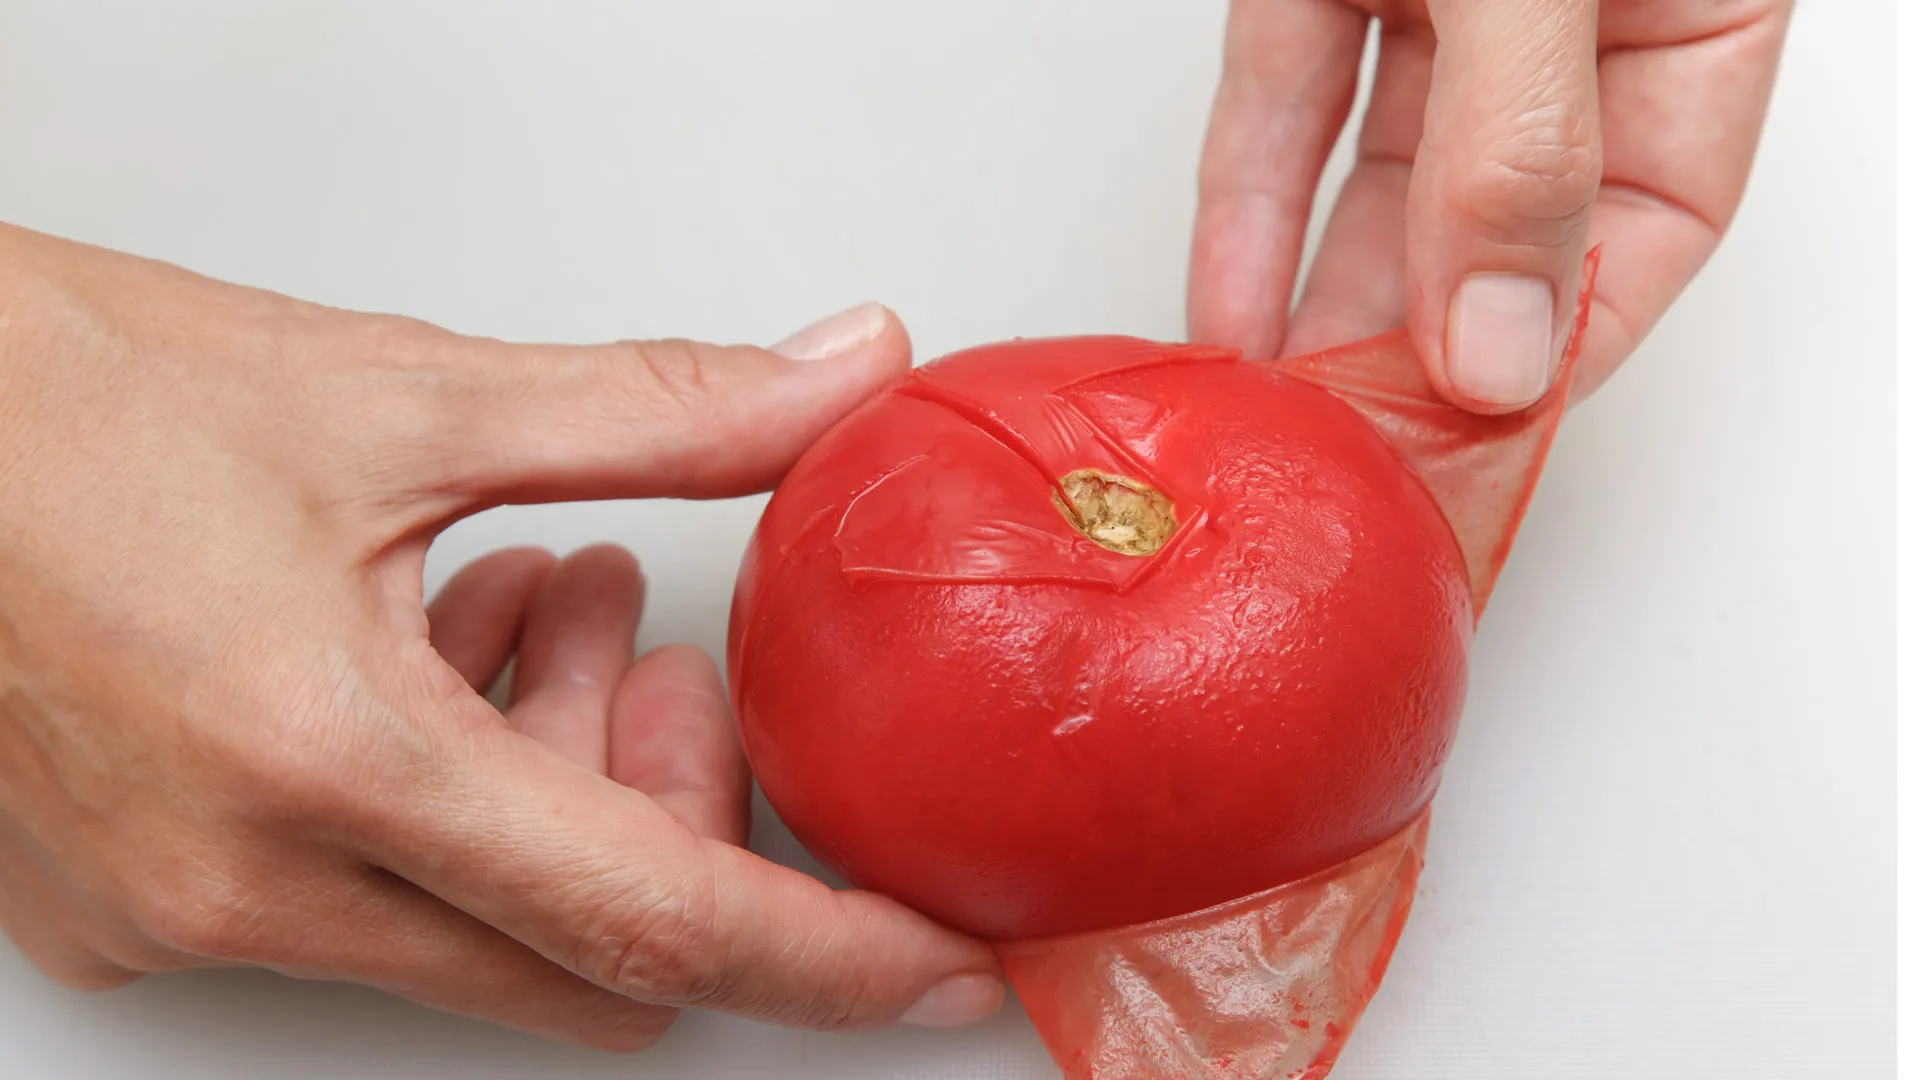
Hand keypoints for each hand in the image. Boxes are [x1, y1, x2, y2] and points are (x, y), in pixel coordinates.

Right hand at [0, 223, 1002, 1048]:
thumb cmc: (68, 397)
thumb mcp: (404, 391)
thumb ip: (663, 408)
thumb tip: (839, 374)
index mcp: (327, 757)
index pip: (649, 919)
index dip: (824, 960)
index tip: (934, 965)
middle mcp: (245, 879)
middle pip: (582, 952)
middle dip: (667, 820)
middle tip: (649, 657)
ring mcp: (179, 912)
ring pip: (477, 935)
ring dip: (554, 785)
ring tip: (527, 601)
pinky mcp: (130, 906)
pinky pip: (364, 913)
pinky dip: (448, 806)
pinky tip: (430, 650)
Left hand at [1187, 0, 1789, 410]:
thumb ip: (1519, 145)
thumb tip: (1499, 341)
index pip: (1660, 212)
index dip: (1569, 338)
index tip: (1481, 428)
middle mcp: (1566, 15)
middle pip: (1506, 218)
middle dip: (1424, 344)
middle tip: (1363, 446)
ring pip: (1391, 176)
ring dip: (1329, 298)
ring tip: (1289, 409)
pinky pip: (1294, 100)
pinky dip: (1255, 202)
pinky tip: (1234, 305)